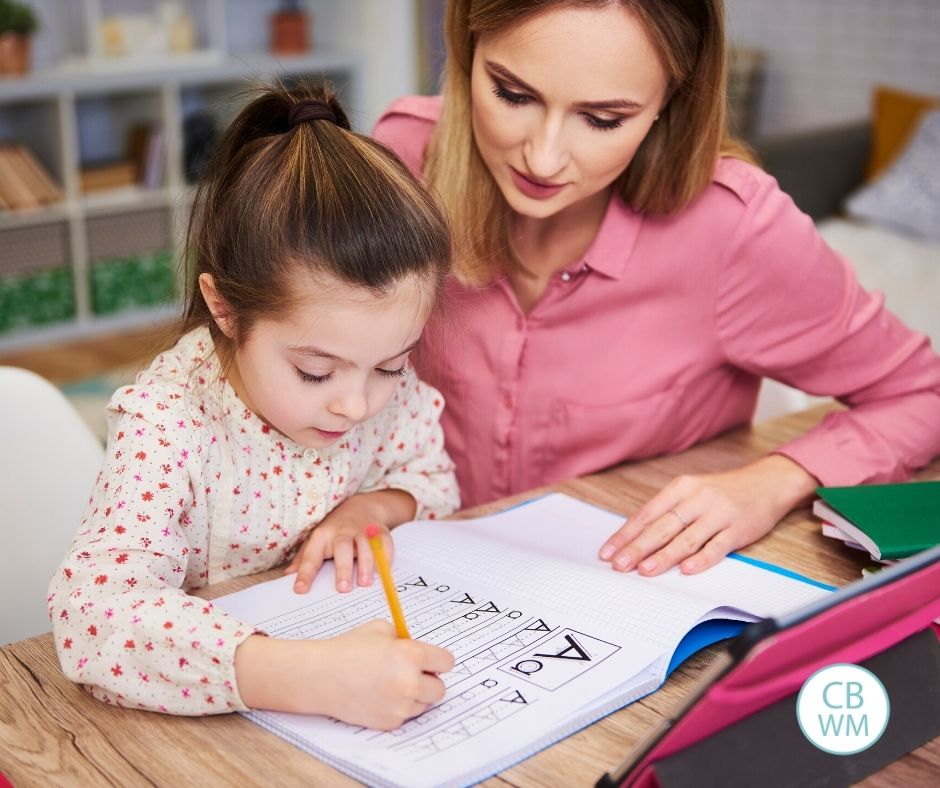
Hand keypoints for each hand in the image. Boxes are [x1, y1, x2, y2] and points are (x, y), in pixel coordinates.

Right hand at [235, 621, 454, 728]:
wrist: (321, 676)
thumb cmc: (349, 648)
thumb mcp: (381, 629)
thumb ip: (406, 639)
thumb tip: (424, 653)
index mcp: (411, 655)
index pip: (446, 662)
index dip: (439, 660)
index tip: (432, 661)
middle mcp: (409, 682)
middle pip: (440, 689)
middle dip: (429, 680)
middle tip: (413, 673)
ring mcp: (400, 706)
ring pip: (424, 704)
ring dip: (414, 695)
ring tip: (390, 683)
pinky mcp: (389, 722)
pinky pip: (405, 715)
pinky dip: (398, 707)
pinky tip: (379, 695)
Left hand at [285, 489, 415, 593]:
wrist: (361, 507)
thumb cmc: (335, 530)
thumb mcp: (317, 540)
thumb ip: (304, 558)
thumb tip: (288, 576)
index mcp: (322, 535)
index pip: (312, 556)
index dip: (305, 573)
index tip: (300, 590)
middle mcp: (342, 532)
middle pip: (342, 548)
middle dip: (342, 568)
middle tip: (343, 589)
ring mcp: (363, 530)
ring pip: (365, 546)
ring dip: (366, 564)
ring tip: (365, 583)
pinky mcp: (380, 531)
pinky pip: (385, 544)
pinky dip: (385, 558)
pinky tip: (383, 572)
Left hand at [598, 455, 817, 575]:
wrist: (767, 482)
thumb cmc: (723, 491)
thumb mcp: (692, 491)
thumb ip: (668, 511)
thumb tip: (635, 537)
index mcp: (681, 487)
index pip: (647, 513)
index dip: (626, 534)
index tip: (609, 551)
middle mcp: (698, 498)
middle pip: (662, 526)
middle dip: (637, 547)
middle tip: (619, 564)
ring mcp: (719, 514)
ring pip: (686, 538)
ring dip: (664, 556)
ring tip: (644, 570)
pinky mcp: (739, 529)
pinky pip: (717, 546)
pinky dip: (701, 559)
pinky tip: (687, 570)